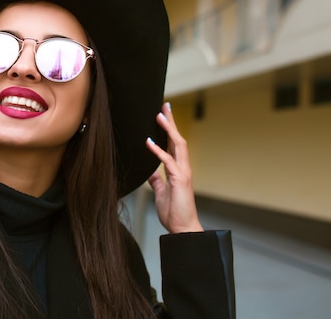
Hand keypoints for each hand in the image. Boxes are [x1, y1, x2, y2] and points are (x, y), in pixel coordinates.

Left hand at [145, 103, 203, 233]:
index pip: (174, 144)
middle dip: (171, 122)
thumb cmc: (173, 212)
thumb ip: (157, 180)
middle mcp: (183, 167)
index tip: (163, 115)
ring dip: (168, 129)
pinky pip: (167, 161)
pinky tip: (149, 141)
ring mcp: (183, 172)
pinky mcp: (179, 180)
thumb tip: (151, 171)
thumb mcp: (161, 192)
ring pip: (178, 145)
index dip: (169, 129)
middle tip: (165, 105)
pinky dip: (158, 150)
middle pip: (178, 139)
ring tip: (159, 115)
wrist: (182, 228)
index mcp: (178, 169)